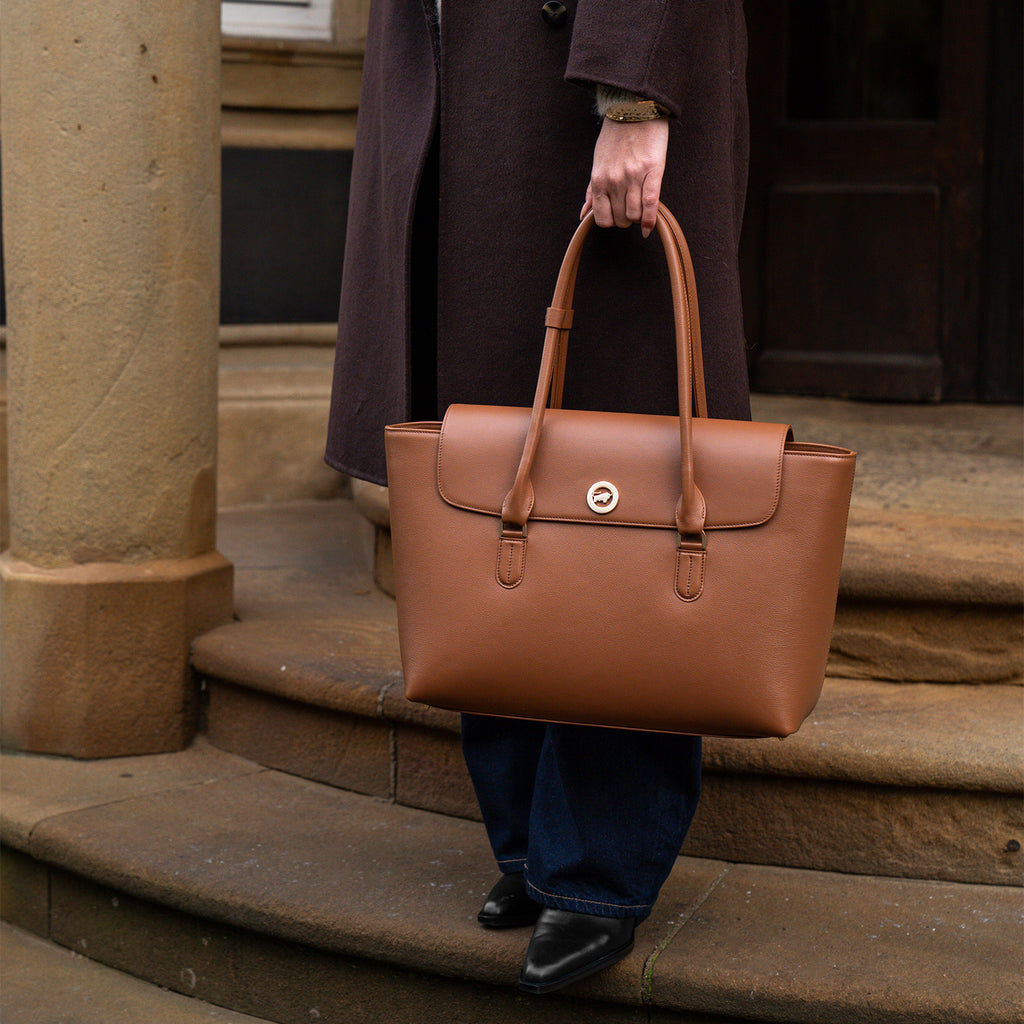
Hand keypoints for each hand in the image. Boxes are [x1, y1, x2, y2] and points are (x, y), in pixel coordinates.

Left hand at [581, 117, 668, 237]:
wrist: (634, 110)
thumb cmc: (615, 137)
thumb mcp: (598, 163)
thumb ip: (592, 191)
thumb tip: (583, 215)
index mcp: (599, 179)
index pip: (602, 219)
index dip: (610, 222)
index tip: (616, 215)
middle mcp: (614, 181)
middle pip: (620, 219)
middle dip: (625, 219)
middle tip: (629, 208)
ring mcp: (633, 176)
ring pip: (634, 215)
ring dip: (637, 218)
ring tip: (639, 208)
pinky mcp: (653, 170)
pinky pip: (651, 204)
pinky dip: (650, 220)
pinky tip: (648, 227)